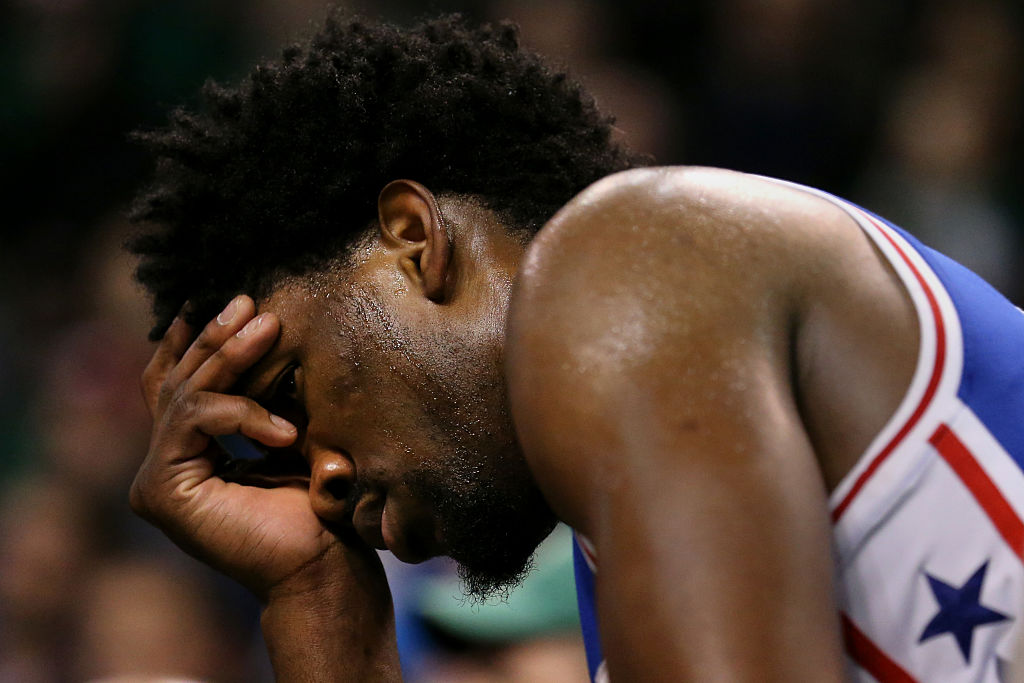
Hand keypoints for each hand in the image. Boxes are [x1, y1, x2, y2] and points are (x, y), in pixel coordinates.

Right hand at [130, 296, 386, 603]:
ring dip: (230, 357)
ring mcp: (156, 480)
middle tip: (252, 303)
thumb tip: (260, 326)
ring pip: (185, 396)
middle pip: (179, 384)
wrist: (325, 566)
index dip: (191, 341)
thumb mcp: (288, 433)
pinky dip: (241, 414)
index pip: (176, 387)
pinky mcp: (161, 492)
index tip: (218, 300)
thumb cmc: (319, 506)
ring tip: (271, 329)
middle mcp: (165, 466)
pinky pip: (193, 422)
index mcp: (190, 455)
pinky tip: (285, 430)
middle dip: (216, 339)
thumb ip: (262, 396)